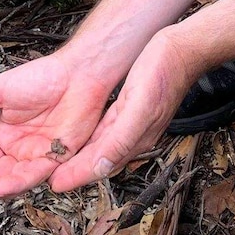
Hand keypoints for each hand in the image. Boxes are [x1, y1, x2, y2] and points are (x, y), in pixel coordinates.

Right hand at [0, 50, 115, 198]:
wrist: (76, 72)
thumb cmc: (42, 76)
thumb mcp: (1, 91)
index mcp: (6, 135)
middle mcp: (22, 148)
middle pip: (0, 175)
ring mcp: (40, 153)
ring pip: (17, 179)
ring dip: (1, 187)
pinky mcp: (59, 156)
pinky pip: (39, 173)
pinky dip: (23, 181)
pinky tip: (8, 185)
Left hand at [48, 30, 194, 192]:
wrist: (184, 49)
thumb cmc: (165, 72)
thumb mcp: (140, 105)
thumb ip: (122, 139)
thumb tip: (101, 168)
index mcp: (137, 139)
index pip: (101, 165)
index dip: (76, 175)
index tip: (54, 184)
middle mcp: (135, 136)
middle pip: (100, 160)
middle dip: (76, 170)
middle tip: (50, 177)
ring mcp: (134, 122)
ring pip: (102, 147)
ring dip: (82, 157)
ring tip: (60, 163)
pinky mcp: (132, 108)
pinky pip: (107, 131)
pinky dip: (92, 139)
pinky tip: (83, 138)